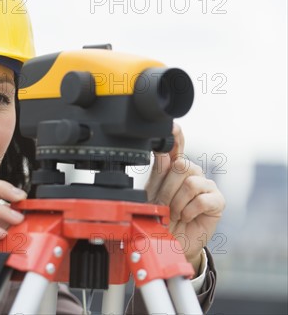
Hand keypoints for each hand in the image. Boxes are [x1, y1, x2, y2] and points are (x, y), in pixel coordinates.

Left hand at [145, 123, 224, 273]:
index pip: (177, 147)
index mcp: (175, 168)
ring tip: (175, 213)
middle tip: (164, 205)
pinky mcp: (218, 201)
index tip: (173, 127)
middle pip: (182, 165)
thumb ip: (159, 173)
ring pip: (191, 182)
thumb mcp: (153, 194)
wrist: (171, 243)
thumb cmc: (162, 217)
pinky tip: (186, 216)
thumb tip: (163, 151)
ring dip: (178, 202)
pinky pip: (202, 198)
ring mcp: (206, 186)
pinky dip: (189, 210)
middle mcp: (192, 173)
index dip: (177, 136)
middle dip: (167, 189)